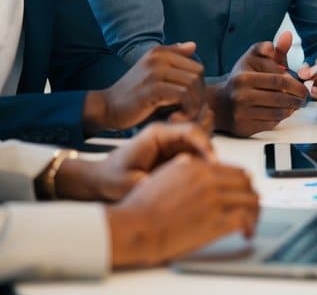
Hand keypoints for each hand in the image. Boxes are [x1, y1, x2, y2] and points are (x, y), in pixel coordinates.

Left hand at [53, 121, 213, 202]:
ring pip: (201, 147)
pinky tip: (201, 184)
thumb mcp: (127, 183)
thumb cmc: (111, 177)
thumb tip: (173, 187)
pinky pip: (195, 157)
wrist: (100, 179)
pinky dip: (201, 168)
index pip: (190, 130)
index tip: (213, 163)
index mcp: (156, 134)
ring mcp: (173, 145)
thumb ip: (151, 182)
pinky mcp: (175, 156)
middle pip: (200, 136)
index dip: (205, 145)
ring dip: (208, 161)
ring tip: (210, 182)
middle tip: (217, 175)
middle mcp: (167, 136)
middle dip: (211, 154)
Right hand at [86, 42, 205, 133]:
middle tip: (190, 111)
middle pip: (198, 74)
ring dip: (194, 105)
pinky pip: (183, 96)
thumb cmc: (132, 93)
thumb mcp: (151, 70)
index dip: (200, 87)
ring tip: (184, 116)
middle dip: (199, 96)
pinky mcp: (153, 88)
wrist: (107, 106)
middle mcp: (158, 58)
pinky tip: (176, 118)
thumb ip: (171, 56)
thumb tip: (193, 45)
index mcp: (160, 53)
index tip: (191, 103)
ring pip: (192, 85)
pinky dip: (186, 109)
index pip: (197, 66)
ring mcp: (155, 72)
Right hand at [104, 153, 259, 268]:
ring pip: (250, 200)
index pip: (235, 170)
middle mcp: (209, 180)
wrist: (136, 227)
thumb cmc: (142, 207)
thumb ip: (180, 167)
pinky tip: (246, 233)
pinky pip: (244, 219)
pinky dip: (249, 226)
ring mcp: (214, 200)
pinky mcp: (215, 222)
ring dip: (254, 212)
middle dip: (251, 196)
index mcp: (198, 167)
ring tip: (251, 223)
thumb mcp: (161, 175)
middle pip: (246, 183)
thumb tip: (190, 162)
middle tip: (251, 208)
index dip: (242, 183)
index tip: (244, 192)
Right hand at [210, 32, 308, 136]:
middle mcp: (241, 96)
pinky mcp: (244, 128)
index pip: (278, 81)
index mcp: (243, 78)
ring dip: (291, 109)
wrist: (219, 102)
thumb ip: (271, 49)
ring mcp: (241, 114)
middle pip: (280, 98)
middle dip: (297, 98)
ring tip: (295, 104)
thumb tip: (287, 36)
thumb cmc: (240, 79)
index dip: (295, 85)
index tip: (304, 87)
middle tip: (304, 97)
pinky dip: (280, 118)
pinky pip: (270, 124)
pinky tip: (282, 111)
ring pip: (277, 113)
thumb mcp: (252, 59)